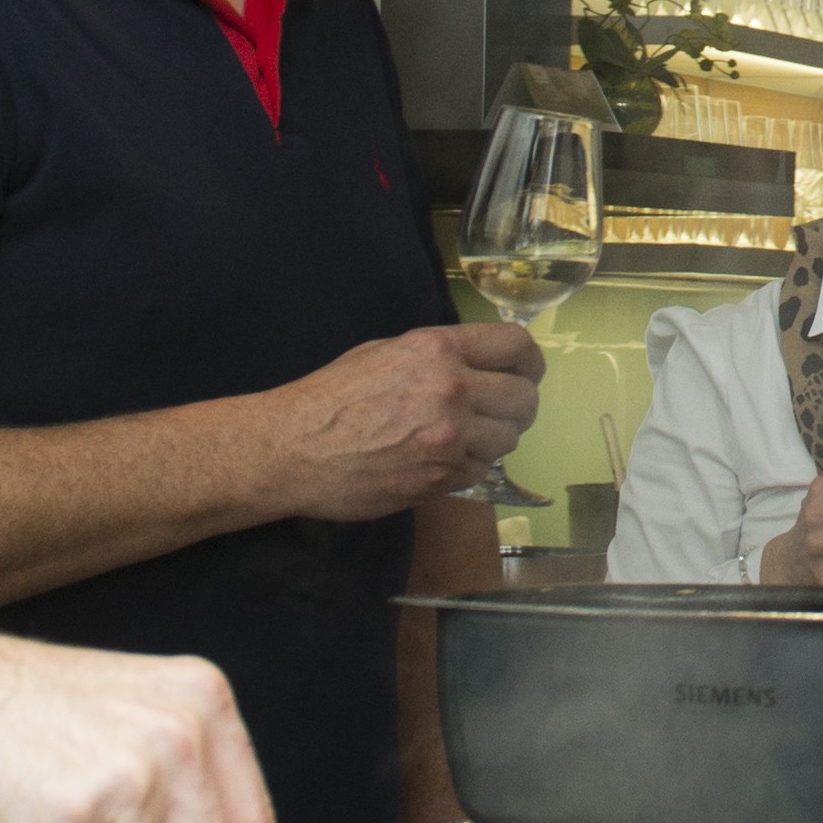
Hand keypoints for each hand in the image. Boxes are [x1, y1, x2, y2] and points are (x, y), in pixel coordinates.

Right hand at [280, 323, 545, 522]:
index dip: (529, 360)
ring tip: (465, 437)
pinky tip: (443, 459)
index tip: (527, 371)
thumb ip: (438, 356)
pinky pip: (481, 470)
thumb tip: (478, 366)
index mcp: (437, 351)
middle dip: (518, 404)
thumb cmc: (331, 397)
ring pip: (509, 439)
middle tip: (500, 411)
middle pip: (524, 397)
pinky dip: (470, 466)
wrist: (292, 449)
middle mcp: (451, 390)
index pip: (515, 345)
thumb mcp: (386, 353)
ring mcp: (449, 438)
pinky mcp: (441, 478)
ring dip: (494, 438)